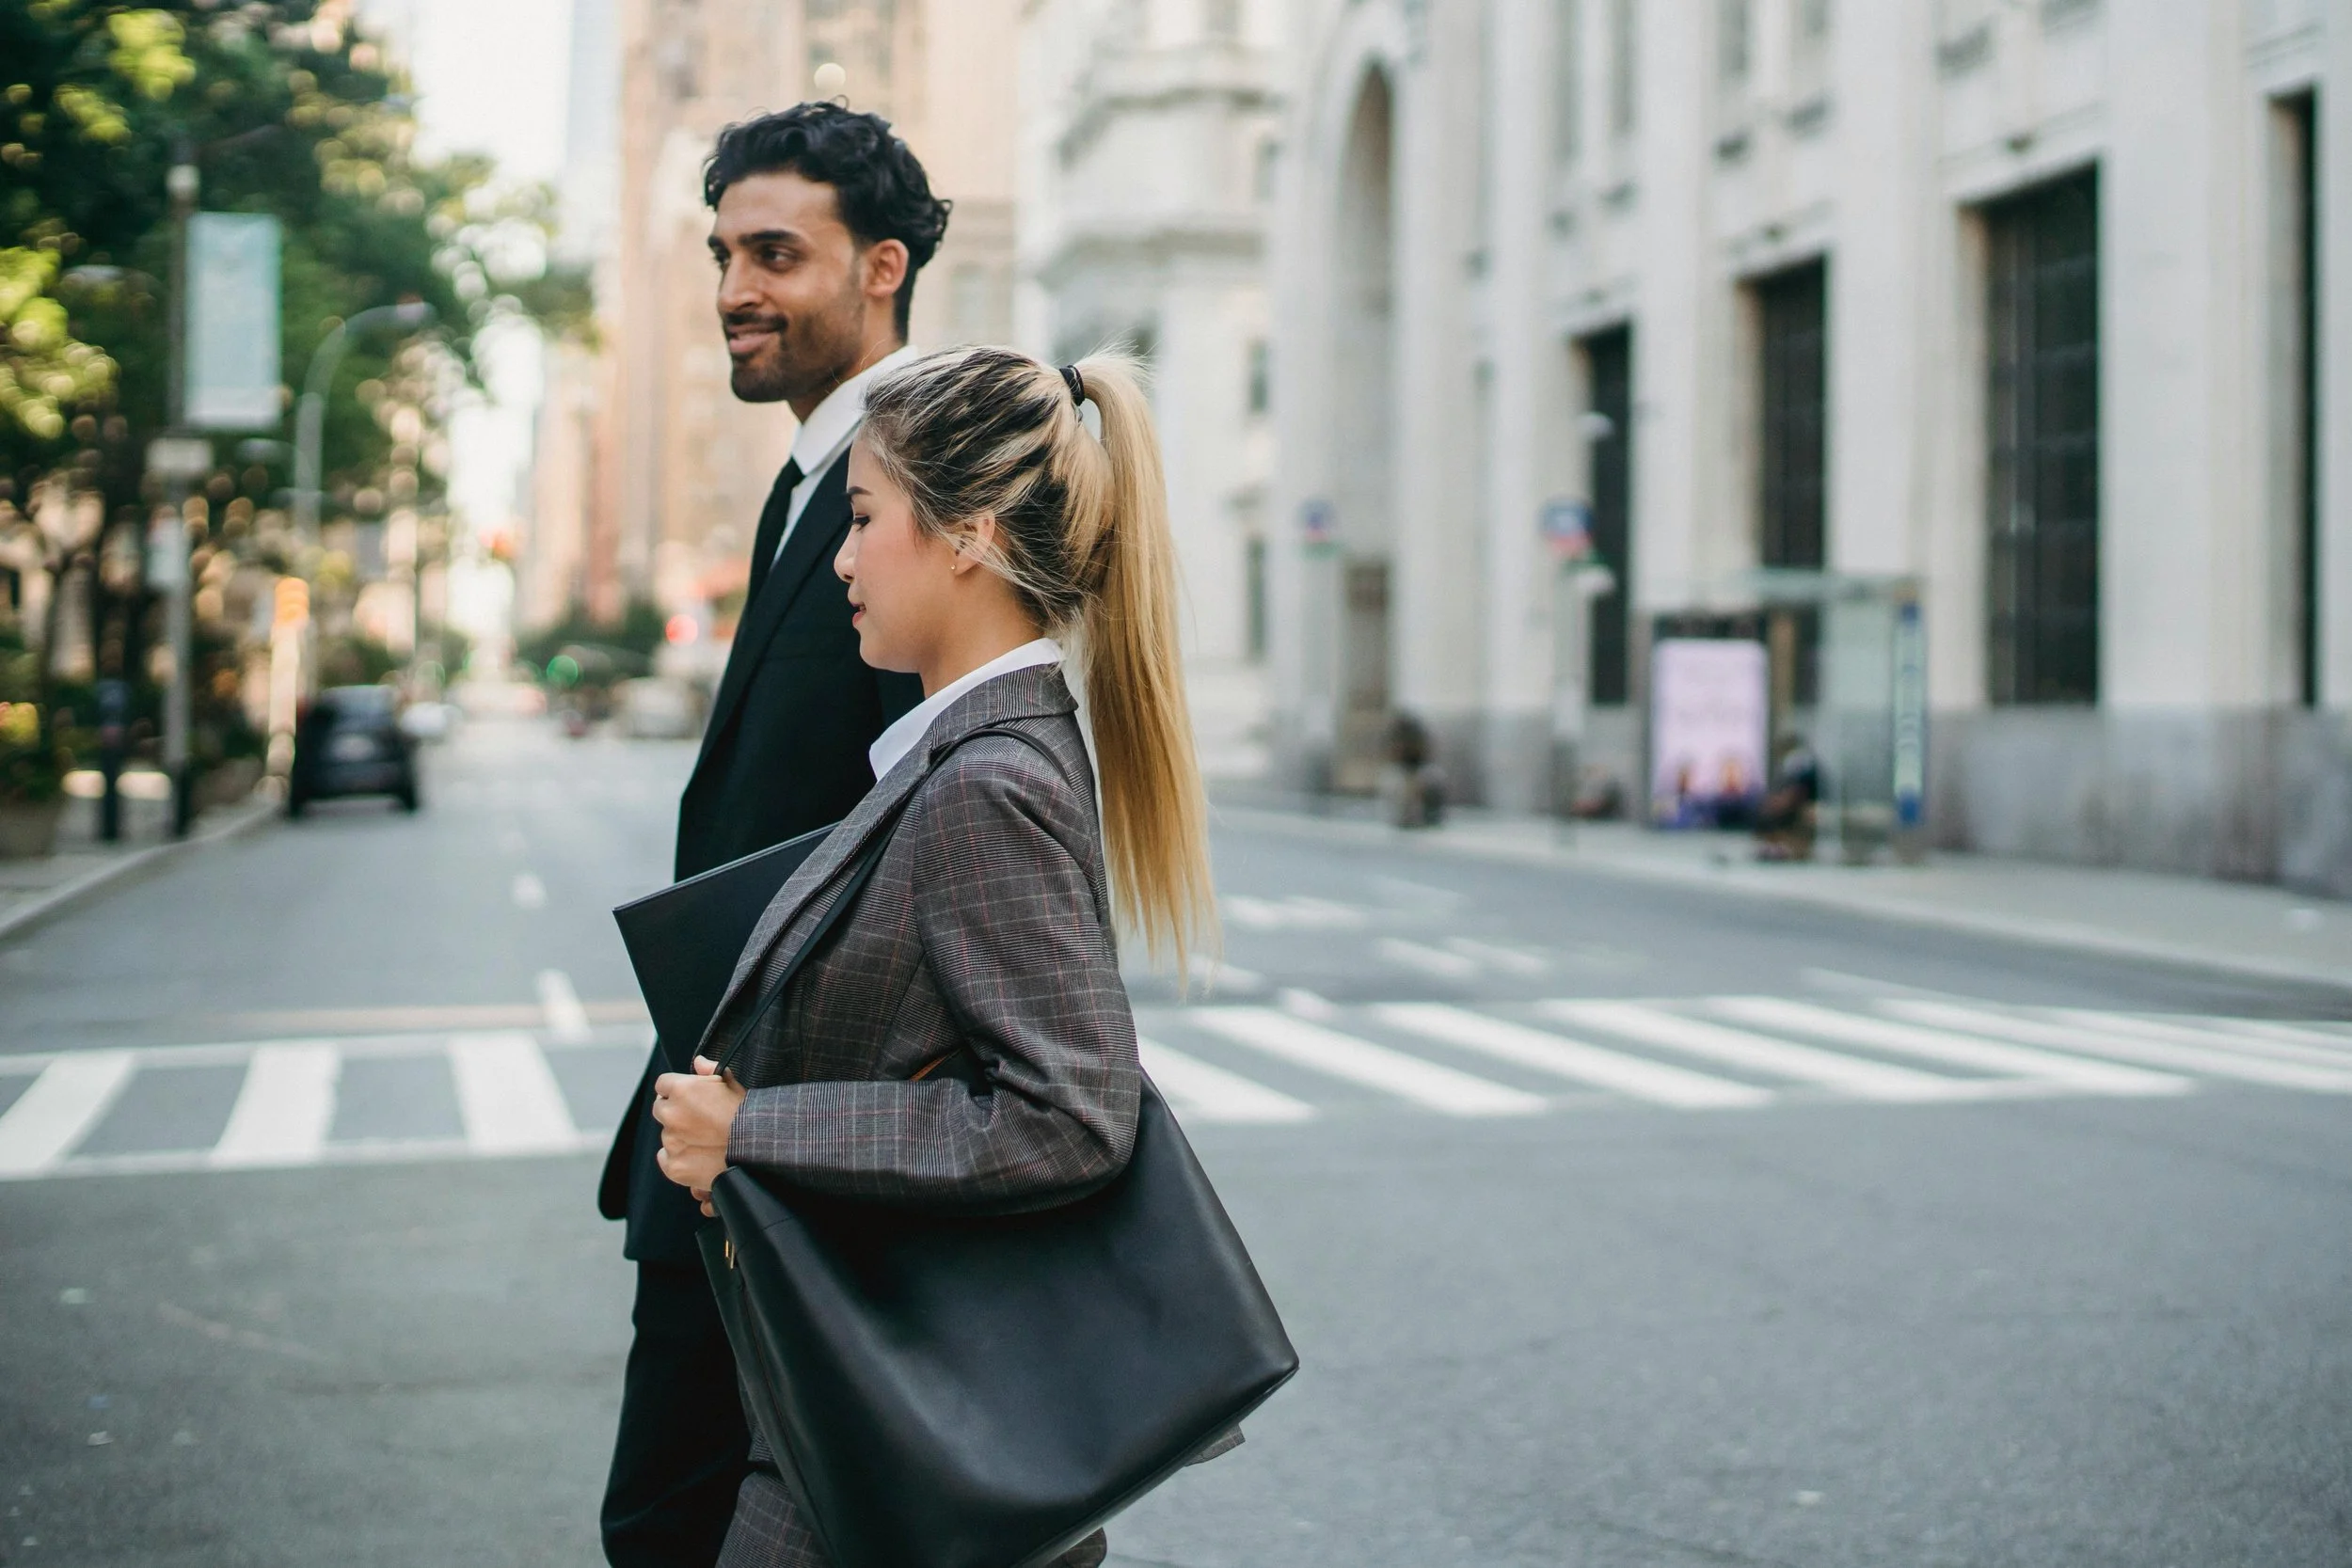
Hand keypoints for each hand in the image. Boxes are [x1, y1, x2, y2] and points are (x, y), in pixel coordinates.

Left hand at [653, 1055, 745, 1207]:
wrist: (758, 1150)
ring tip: (706, 1141)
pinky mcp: (674, 1165)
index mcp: (683, 1090)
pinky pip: (666, 1158)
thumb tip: (698, 1062)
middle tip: (698, 1120)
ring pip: (667, 1135)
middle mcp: (671, 1114)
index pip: (663, 1084)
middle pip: (660, 1109)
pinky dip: (678, 1158)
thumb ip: (711, 1071)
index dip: (676, 1089)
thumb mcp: (734, 1086)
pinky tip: (697, 1157)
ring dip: (680, 1136)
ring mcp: (671, 1141)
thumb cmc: (749, 1116)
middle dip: (675, 1112)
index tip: (687, 1097)